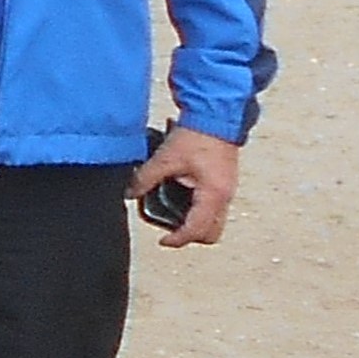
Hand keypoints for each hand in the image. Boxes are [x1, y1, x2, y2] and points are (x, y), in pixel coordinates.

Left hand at [132, 127, 240, 247]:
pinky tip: (181, 199)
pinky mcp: (224, 183)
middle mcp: (225, 197)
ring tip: (172, 215)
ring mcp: (227, 190)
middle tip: (169, 231)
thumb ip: (145, 178)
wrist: (216, 116)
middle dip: (190, 236)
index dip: (178, 239)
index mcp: (213, 194)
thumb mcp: (165, 158)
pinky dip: (199, 211)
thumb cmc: (197, 136)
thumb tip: (130, 193)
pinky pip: (214, 207)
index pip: (197, 229)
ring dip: (195, 224)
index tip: (163, 241)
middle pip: (212, 232)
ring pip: (215, 221)